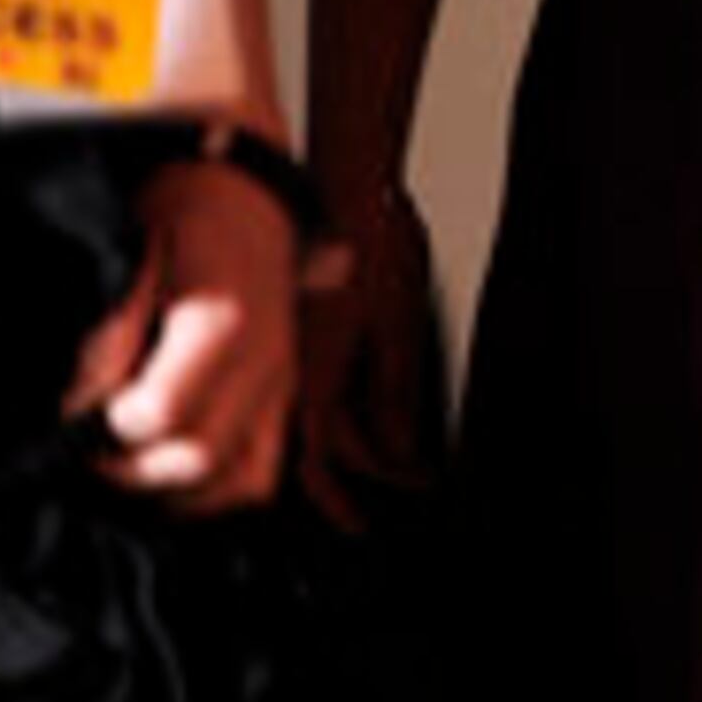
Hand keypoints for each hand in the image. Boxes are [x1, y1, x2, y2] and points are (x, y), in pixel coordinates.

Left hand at [65, 149, 300, 512]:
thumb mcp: (134, 254)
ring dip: (171, 487)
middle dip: (129, 466)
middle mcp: (263, 361)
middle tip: (91, 444)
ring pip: (233, 482)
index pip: (156, 414)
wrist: (243, 193)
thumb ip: (108, 333)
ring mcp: (278, 384)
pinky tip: (168, 471)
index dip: (103, 422)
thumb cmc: (181, 217)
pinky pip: (258, 476)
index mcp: (222, 321)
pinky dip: (212, 492)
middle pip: (195, 459)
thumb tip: (78, 406)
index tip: (75, 410)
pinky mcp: (282, 399)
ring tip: (127, 458)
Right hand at [299, 179, 447, 529]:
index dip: (345, 502)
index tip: (376, 520)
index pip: (323, 465)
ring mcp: (299, 349)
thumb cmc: (376, 244)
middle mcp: (299, 370)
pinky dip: (347, 404)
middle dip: (362, 473)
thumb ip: (393, 395)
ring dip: (355, 441)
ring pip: (321, 417)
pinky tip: (373, 401)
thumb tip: (399, 455)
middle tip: (402, 489)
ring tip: (396, 454)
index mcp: (316, 376)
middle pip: (325, 446)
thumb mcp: (397, 326)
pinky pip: (320, 383)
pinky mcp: (308, 327)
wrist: (351, 182)